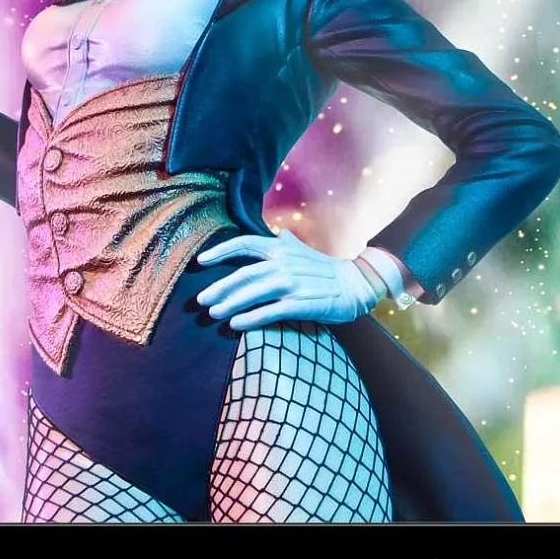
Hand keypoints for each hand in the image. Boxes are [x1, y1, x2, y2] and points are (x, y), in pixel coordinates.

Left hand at [194, 228, 385, 329]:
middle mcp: (284, 263)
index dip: (221, 251)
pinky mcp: (301, 303)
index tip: (201, 261)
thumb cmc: (328, 269)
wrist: (357, 283)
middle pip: (243, 273)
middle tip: (201, 300)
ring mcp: (292, 284)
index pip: (245, 243)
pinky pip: (270, 311)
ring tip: (213, 314)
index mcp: (281, 249)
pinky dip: (251, 318)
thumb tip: (279, 233)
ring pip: (253, 293)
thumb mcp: (305, 251)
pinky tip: (236, 325)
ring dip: (230, 304)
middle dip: (219, 287)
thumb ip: (288, 244)